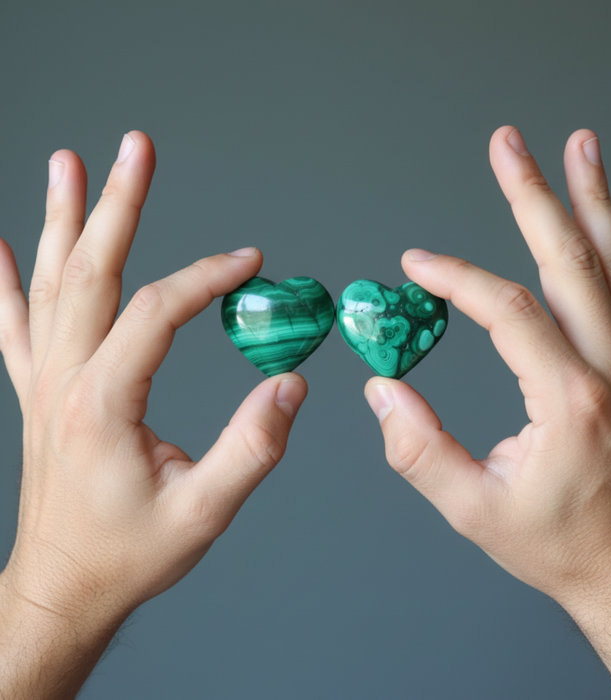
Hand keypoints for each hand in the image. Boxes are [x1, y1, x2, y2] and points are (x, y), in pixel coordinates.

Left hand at [0, 132, 306, 698]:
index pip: (157, 312)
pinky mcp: (40, 394)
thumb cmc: (130, 554)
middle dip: (118, 203)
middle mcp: (65, 381)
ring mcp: (45, 383)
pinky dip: (3, 281)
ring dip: (60, 220)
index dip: (206, 278)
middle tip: (136, 148)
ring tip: (66, 164)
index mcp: (104, 403)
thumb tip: (290, 386)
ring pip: (50, 284)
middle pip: (91, 272)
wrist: (65, 587)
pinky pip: (13, 324)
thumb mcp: (204, 510)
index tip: (249, 262)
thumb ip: (253, 447)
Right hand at [365, 127, 610, 697]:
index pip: (507, 310)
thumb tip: (383, 393)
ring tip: (581, 148)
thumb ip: (419, 450)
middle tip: (509, 146)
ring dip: (596, 200)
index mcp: (569, 401)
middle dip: (532, 196)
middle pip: (568, 261)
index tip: (418, 264)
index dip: (456, 277)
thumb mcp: (474, 509)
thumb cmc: (559, 546)